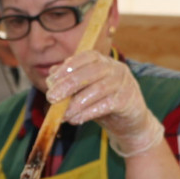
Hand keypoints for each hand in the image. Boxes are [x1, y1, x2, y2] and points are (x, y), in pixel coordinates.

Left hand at [46, 50, 163, 157]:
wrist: (129, 122)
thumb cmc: (103, 101)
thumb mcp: (84, 89)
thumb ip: (69, 80)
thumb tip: (50, 76)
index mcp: (103, 61)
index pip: (86, 57)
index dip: (67, 68)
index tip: (50, 81)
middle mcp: (115, 68)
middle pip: (90, 72)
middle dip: (68, 85)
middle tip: (51, 98)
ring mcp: (123, 83)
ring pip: (98, 89)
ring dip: (76, 103)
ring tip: (62, 114)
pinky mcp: (127, 101)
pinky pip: (106, 105)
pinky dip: (88, 113)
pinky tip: (75, 119)